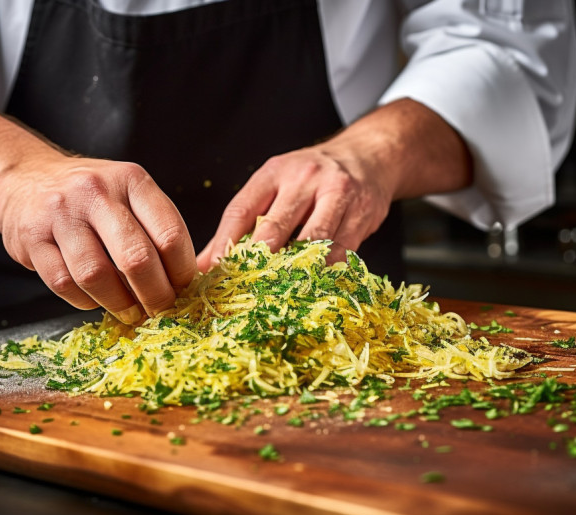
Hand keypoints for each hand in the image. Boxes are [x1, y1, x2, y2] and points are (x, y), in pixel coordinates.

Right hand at [0, 157, 196, 322]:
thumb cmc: (92, 197)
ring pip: (96, 275)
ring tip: (130, 312)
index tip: (185, 292)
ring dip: (119, 303)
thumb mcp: (129, 194)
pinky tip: (95, 299)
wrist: (28, 178)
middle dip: (155, 295)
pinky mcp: (31, 237)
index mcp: (131, 180)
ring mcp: (60, 213)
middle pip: (136, 258)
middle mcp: (95, 192)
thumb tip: (184, 284)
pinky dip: (84, 301)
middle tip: (161, 312)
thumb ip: (156, 229)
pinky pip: (64, 283)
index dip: (182, 272)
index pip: (170, 234)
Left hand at [197, 98, 472, 271]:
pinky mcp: (362, 214)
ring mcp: (336, 195)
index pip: (241, 209)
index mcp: (274, 172)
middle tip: (245, 291)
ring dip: (295, 272)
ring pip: (311, 243)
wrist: (368, 156)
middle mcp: (305, 179)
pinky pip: (341, 252)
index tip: (214, 271)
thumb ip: (243, 223)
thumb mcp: (275, 186)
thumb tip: (206, 265)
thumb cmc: (312, 178)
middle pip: (275, 227)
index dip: (225, 243)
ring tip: (280, 296)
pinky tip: (314, 287)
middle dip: (258, 263)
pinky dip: (325, 273)